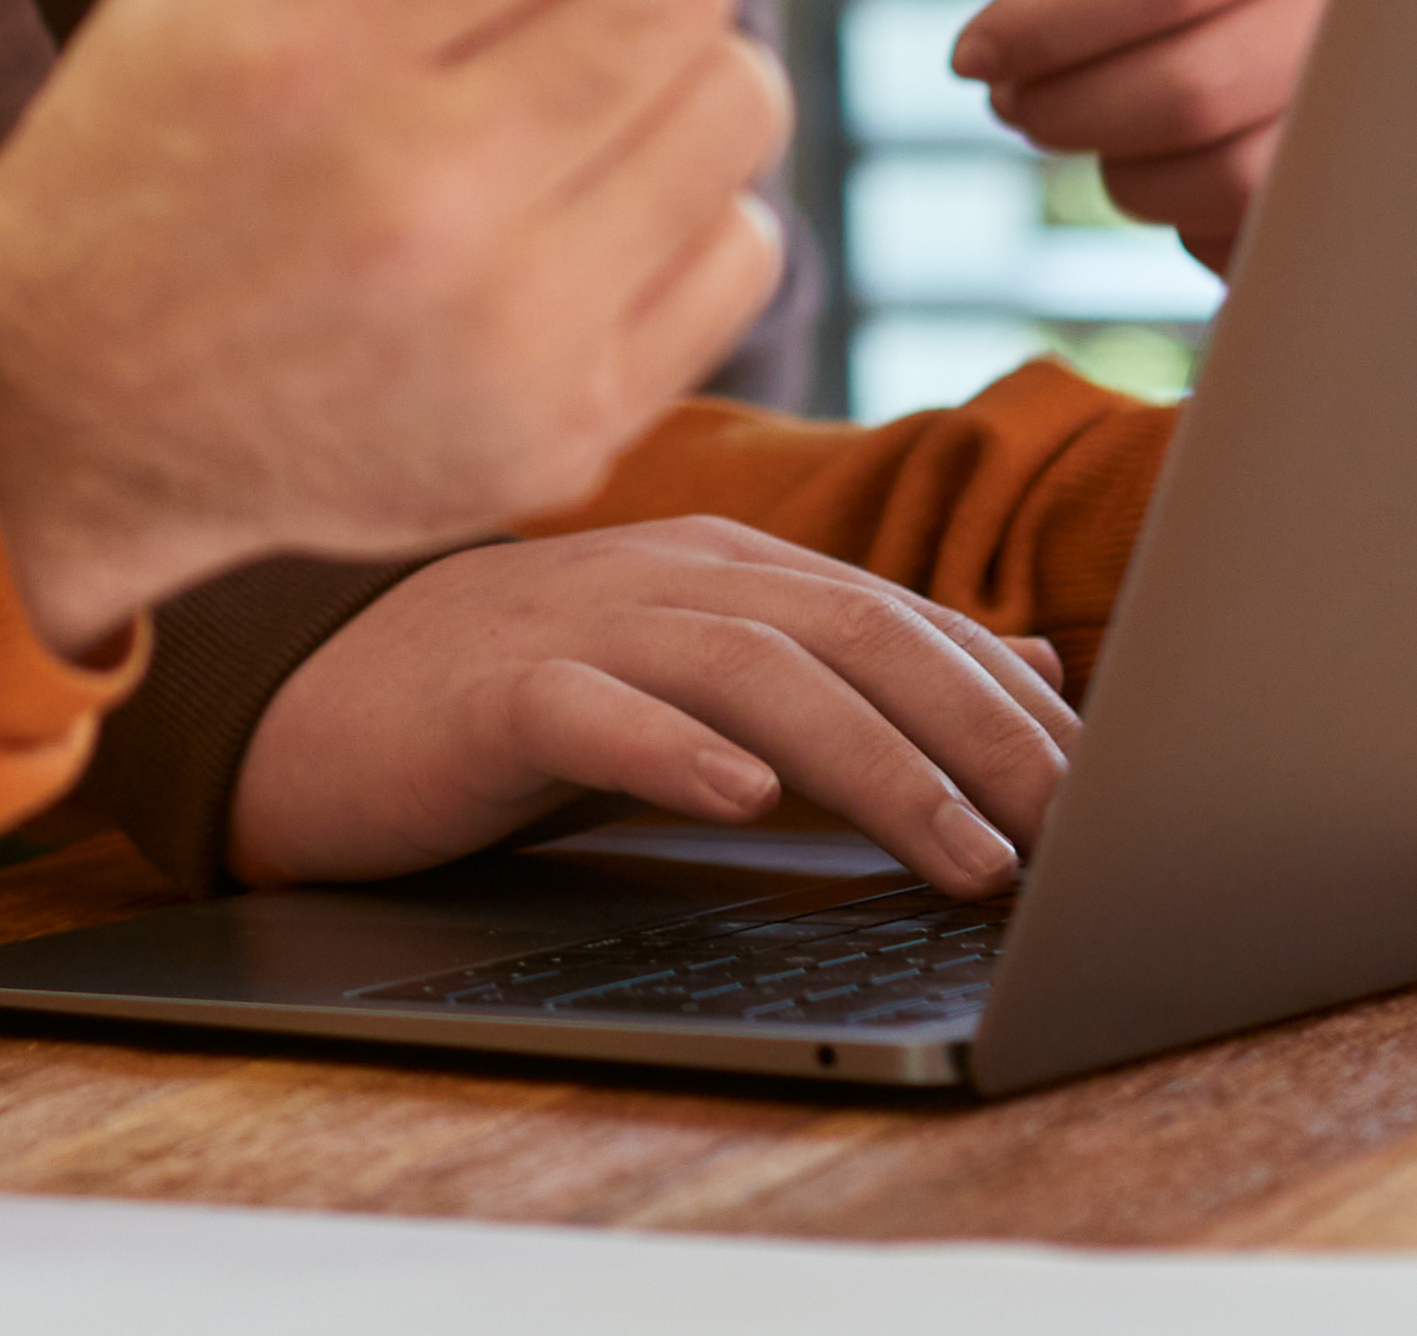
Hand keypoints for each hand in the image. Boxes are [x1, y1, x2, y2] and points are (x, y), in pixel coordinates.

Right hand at [0, 0, 792, 657]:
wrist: (76, 399)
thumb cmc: (162, 110)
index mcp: (312, 29)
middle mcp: (415, 193)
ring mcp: (505, 334)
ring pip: (739, 98)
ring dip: (669, 52)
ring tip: (546, 66)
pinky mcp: (569, 432)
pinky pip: (748, 241)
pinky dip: (680, 193)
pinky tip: (559, 194)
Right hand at [224, 518, 1078, 892]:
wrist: (303, 706)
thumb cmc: (515, 700)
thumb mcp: (696, 674)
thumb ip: (848, 664)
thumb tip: (1027, 665)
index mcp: (718, 564)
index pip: (898, 619)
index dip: (1013, 702)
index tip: (1112, 791)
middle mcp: (659, 573)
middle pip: (850, 631)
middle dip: (979, 731)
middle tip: (1075, 832)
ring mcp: (569, 622)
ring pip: (749, 670)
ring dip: (872, 762)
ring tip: (962, 852)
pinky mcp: (484, 693)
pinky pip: (588, 710)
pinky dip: (672, 747)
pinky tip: (741, 800)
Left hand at [920, 0, 1363, 264]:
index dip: (1051, 23)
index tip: (970, 51)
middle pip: (1195, 88)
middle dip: (1068, 105)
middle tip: (1008, 96)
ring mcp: (1377, 94)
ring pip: (1228, 177)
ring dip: (1120, 167)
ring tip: (1074, 119)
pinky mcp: (1361, 173)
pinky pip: (1257, 230)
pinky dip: (1181, 211)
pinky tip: (1154, 154)